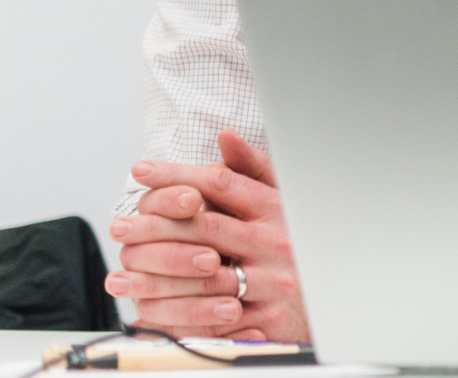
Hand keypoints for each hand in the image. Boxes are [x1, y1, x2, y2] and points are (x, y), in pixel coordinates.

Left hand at [108, 130, 310, 342]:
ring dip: (155, 274)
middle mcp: (275, 242)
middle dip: (154, 224)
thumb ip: (253, 169)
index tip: (142, 170)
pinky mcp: (268, 319)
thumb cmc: (299, 243)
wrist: (338, 296)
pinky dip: (176, 314)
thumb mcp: (284, 199)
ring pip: (201, 276)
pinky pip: (212, 317)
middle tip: (120, 224)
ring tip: (122, 270)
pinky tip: (147, 308)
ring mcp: (273, 282)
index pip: (220, 183)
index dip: (177, 174)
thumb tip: (226, 137)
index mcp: (277, 209)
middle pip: (203, 226)